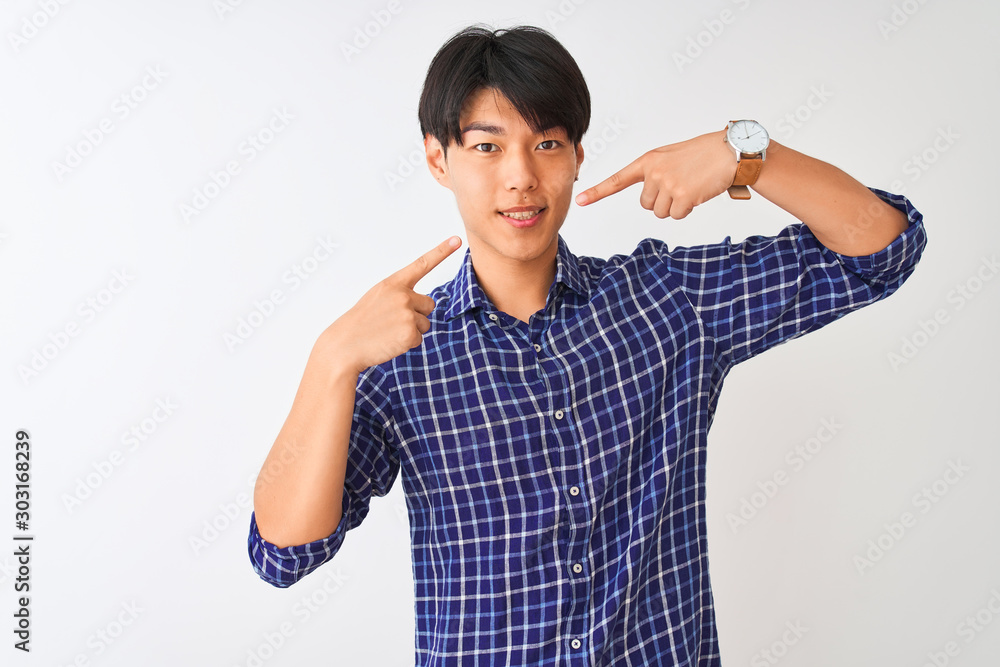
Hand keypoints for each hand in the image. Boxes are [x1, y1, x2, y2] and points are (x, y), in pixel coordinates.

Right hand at [324, 236, 461, 373]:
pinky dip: (407, 343)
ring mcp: (406, 313)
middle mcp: (402, 295)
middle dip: (417, 314)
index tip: (456, 240)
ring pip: (425, 323)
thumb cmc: (361, 323)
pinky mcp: (409, 333)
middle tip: (393, 321)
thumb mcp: (378, 298)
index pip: (421, 264)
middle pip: (429, 304)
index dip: (441, 252)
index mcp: (393, 283)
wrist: (345, 345)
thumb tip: (422, 304)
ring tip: (388, 332)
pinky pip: (419, 339)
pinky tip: (389, 341)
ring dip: (411, 330)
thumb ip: (399, 294)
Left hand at [575, 130, 735, 218]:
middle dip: (662, 201)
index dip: (598, 192)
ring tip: (689, 186)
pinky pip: (676, 215)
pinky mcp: (682, 195)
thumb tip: (650, 201)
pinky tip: (697, 193)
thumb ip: (654, 173)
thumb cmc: (701, 154)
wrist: (728, 151)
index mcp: (648, 160)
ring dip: (675, 206)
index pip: (618, 179)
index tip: (581, 200)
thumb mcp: (670, 157)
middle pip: (646, 205)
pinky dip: (687, 210)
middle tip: (680, 184)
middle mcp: (654, 172)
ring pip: (660, 212)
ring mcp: (667, 184)